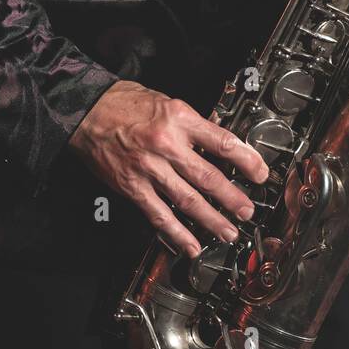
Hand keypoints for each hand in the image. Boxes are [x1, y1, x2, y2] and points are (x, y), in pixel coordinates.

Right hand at [68, 80, 269, 258]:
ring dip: (212, 220)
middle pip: (209, 177)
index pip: (222, 142)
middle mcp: (166, 144)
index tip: (260, 172)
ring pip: (188, 201)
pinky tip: (191, 245)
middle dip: (233, 198)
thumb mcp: (168, 102)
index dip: (246, 160)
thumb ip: (193, 125)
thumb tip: (219, 145)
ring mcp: (149, 169)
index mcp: (179, 118)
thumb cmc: (126, 103)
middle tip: (248, 211)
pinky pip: (159, 215)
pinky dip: (177, 234)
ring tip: (229, 232)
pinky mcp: (133, 187)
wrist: (87, 111)